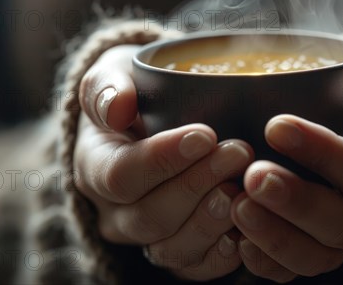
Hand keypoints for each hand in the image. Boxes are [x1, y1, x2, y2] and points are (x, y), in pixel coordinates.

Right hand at [73, 46, 251, 280]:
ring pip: (172, 248)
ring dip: (212, 221)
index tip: (204, 134)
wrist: (148, 123)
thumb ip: (107, 88)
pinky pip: (195, 268)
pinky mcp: (179, 251)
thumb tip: (118, 107)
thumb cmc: (135, 96)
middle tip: (238, 152)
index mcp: (95, 167)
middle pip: (150, 216)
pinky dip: (222, 255)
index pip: (120, 175)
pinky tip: (248, 227)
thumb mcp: (113, 76)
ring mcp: (146, 236)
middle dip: (197, 185)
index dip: (162, 160)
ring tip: (243, 189)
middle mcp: (115, 211)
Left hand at [231, 46, 342, 281]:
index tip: (276, 127)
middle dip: (297, 204)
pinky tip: (238, 237)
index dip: (326, 156)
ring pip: (323, 257)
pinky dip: (268, 260)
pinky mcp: (328, 245)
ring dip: (276, 237)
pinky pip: (301, 267)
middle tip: (252, 176)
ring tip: (237, 206)